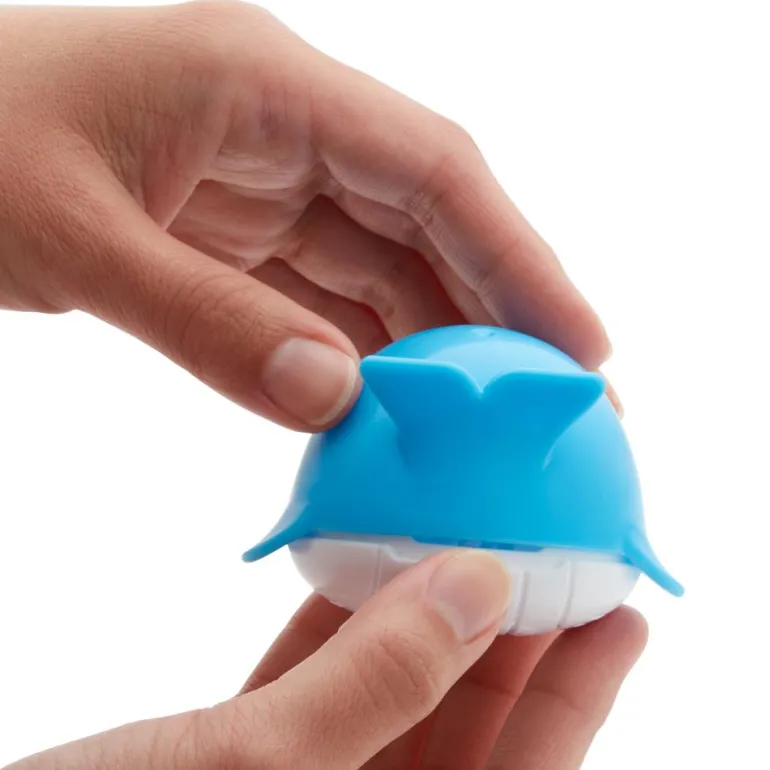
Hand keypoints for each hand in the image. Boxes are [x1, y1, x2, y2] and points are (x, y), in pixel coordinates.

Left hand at [0, 1, 612, 429]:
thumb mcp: (75, 235)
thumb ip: (207, 321)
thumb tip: (335, 397)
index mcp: (264, 84)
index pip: (432, 170)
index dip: (519, 256)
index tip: (580, 341)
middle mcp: (284, 125)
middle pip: (427, 221)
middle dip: (499, 310)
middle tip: (559, 401)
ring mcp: (263, 179)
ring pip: (382, 263)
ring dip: (437, 340)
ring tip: (491, 422)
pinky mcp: (236, 229)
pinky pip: (324, 293)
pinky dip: (364, 350)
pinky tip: (397, 407)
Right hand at [6, 552, 645, 769]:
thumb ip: (382, 680)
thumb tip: (478, 581)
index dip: (581, 686)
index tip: (619, 603)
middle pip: (469, 719)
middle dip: (511, 631)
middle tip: (551, 545)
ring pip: (393, 690)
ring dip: (427, 613)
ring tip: (470, 535)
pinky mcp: (241, 753)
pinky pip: (318, 679)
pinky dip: (344, 620)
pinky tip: (363, 561)